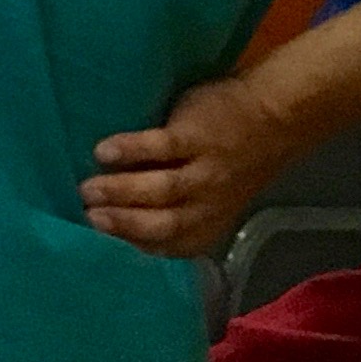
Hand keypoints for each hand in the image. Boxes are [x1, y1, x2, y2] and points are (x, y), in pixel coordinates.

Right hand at [82, 75, 306, 257]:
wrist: (273, 115)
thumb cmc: (230, 160)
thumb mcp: (207, 199)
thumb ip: (168, 211)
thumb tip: (107, 215)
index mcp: (205, 225)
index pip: (163, 246)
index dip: (127, 245)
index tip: (92, 239)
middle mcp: (206, 205)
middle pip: (162, 225)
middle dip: (123, 224)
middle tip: (87, 215)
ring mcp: (205, 172)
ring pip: (161, 189)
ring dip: (121, 191)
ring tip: (86, 188)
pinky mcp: (197, 137)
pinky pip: (161, 148)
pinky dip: (131, 151)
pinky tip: (104, 152)